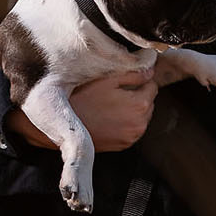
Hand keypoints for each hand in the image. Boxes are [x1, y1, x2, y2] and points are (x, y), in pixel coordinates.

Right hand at [7, 69, 156, 152]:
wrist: (63, 125)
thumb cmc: (83, 97)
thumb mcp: (108, 79)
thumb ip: (134, 73)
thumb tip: (151, 70)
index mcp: (140, 104)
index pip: (153, 85)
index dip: (140, 78)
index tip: (126, 77)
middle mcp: (141, 124)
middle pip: (149, 101)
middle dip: (138, 94)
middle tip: (115, 90)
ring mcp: (132, 137)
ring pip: (142, 116)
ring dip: (133, 109)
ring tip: (110, 103)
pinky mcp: (123, 145)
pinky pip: (132, 128)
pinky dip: (125, 121)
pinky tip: (108, 115)